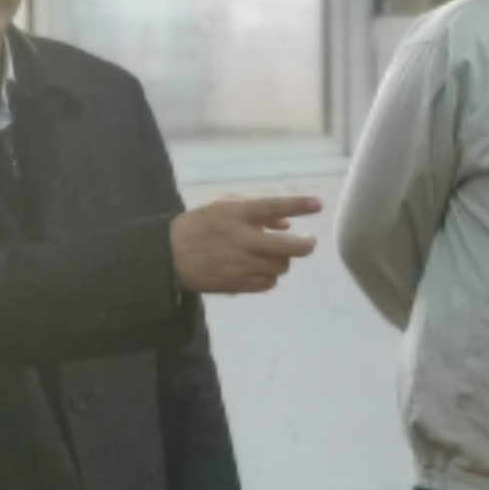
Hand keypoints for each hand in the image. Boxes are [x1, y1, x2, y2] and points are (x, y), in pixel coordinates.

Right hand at [170, 196, 320, 295]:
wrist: (170, 255)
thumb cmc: (200, 226)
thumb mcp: (224, 209)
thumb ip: (257, 213)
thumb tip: (286, 222)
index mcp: (238, 214)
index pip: (274, 206)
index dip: (298, 205)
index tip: (318, 205)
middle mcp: (244, 239)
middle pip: (288, 246)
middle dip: (304, 245)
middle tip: (308, 243)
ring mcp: (242, 264)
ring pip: (281, 266)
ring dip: (283, 261)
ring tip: (273, 256)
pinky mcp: (238, 284)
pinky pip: (269, 283)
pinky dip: (270, 277)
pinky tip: (261, 271)